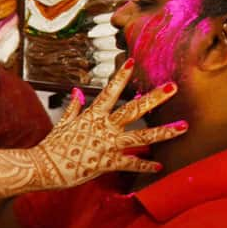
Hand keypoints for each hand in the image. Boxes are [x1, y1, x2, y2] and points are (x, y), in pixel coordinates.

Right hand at [30, 59, 186, 186]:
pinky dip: (145, 165)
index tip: (131, 61)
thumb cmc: (52, 146)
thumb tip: (75, 91)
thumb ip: (73, 107)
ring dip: (163, 132)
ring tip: (183, 126)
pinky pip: (131, 164)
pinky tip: (159, 166)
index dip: (121, 76)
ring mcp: (107, 145)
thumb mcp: (63, 123)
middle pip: (133, 109)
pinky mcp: (107, 163)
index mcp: (93, 116)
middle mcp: (104, 128)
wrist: (44, 166)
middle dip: (155, 98)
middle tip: (173, 86)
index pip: (110, 92)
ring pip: (141, 136)